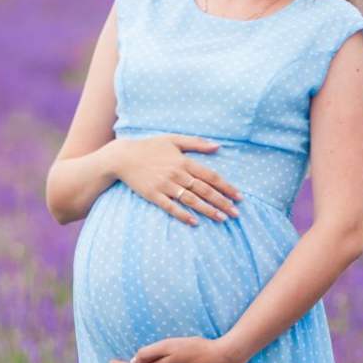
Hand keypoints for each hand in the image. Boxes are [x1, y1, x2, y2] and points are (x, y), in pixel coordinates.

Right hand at [112, 134, 243, 225]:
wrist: (122, 157)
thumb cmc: (150, 147)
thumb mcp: (174, 139)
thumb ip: (196, 143)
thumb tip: (218, 146)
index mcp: (184, 161)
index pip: (210, 176)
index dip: (226, 187)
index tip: (239, 196)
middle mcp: (177, 174)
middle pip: (204, 190)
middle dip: (222, 202)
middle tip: (236, 213)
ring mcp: (165, 185)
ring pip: (191, 200)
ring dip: (208, 210)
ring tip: (222, 218)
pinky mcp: (153, 195)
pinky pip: (171, 207)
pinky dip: (183, 215)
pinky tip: (195, 222)